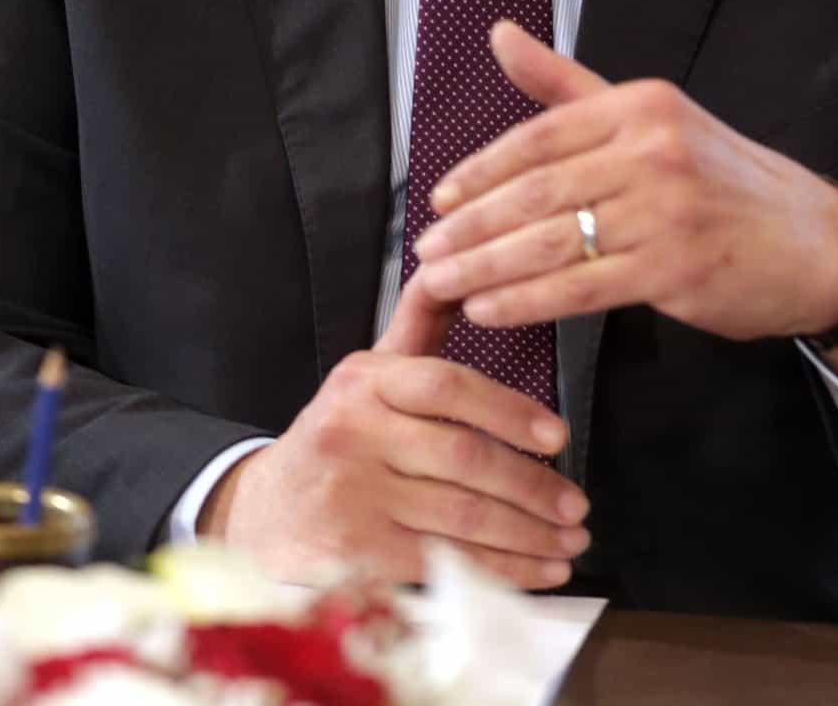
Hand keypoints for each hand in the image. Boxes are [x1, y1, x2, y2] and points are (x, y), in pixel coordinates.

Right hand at [196, 268, 589, 588]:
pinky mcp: (353, 553)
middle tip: (576, 505)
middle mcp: (354, 432)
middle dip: (532, 487)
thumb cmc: (335, 436)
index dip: (509, 409)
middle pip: (462, 457)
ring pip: (460, 517)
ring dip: (527, 536)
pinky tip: (535, 573)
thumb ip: (418, 323)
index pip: (447, 385)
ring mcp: (351, 495)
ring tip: (569, 542)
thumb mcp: (368, 373)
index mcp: (364, 380)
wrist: (261, 514)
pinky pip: (443, 564)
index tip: (558, 435)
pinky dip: (499, 572)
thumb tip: (455, 265)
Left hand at [414, 21, 837, 348]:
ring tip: (442, 284)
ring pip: (552, 241)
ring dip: (486, 267)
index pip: (540, 135)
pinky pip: (582, 287)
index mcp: (640, 105)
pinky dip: (528, 301)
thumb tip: (499, 33)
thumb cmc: (724, 181)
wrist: (816, 243)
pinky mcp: (676, 269)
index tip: (440, 198)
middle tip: (426, 250)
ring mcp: (667, 209)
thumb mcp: (652, 117)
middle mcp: (653, 149)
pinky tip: (491, 310)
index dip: (482, 169)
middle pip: (537, 190)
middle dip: (472, 225)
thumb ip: (567, 86)